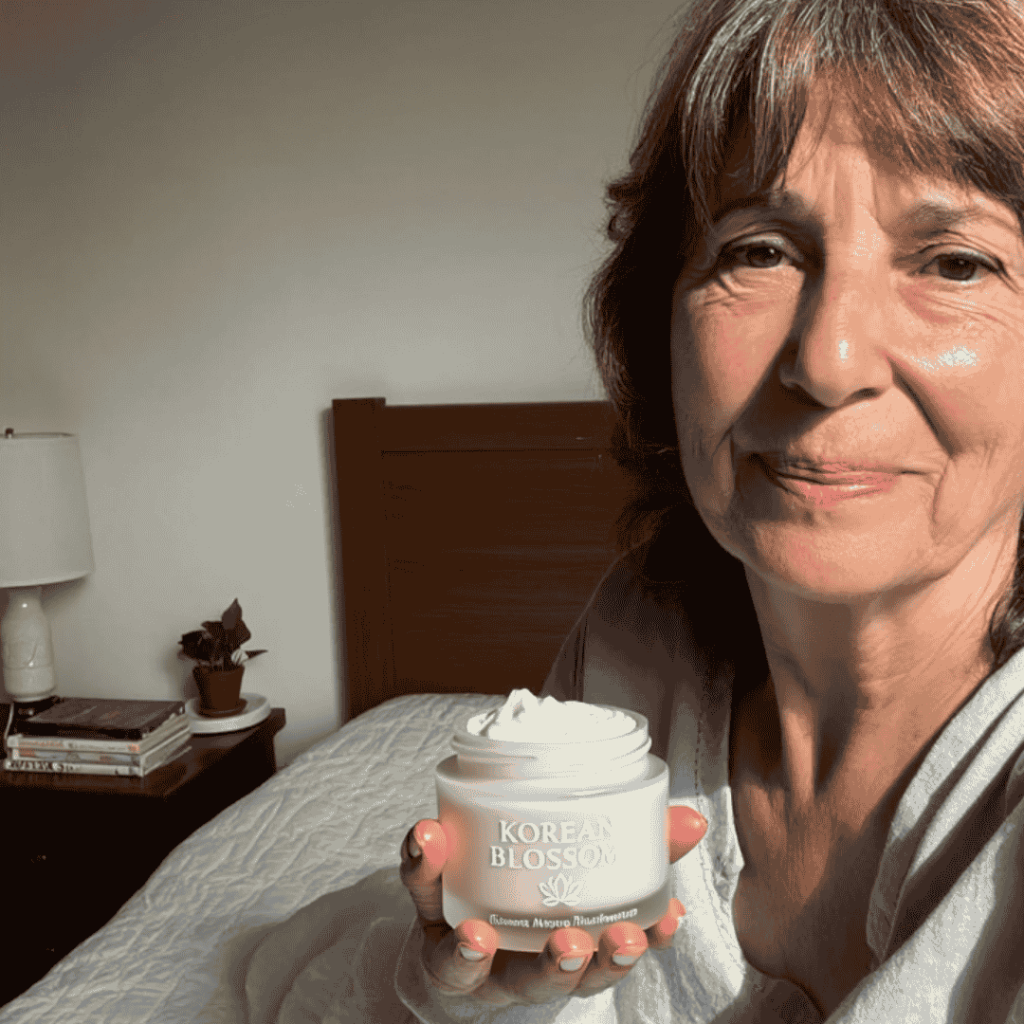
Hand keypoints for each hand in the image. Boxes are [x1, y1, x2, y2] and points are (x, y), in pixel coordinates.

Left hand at [399, 805, 707, 1006]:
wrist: (451, 938)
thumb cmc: (533, 901)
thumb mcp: (586, 877)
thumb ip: (640, 847)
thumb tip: (692, 819)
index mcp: (566, 950)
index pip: (610, 957)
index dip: (645, 941)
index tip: (668, 917)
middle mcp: (519, 964)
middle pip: (545, 980)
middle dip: (571, 966)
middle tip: (588, 943)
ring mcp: (470, 955)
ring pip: (477, 967)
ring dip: (478, 951)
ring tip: (482, 937)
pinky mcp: (424, 918)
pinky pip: (419, 896)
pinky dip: (422, 867)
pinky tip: (427, 842)